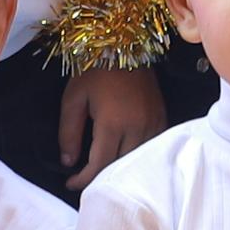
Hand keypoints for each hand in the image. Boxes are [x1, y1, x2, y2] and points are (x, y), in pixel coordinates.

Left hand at [60, 66, 164, 189]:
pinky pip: (151, 147)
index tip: (71, 183)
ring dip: (121, 169)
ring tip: (104, 172)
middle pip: (121, 166)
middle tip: (86, 181)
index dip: (84, 179)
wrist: (124, 46)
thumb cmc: (94, 71)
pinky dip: (137, 156)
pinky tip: (124, 157)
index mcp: (113, 123)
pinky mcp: (161, 118)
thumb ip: (68, 132)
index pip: (100, 164)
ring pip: (138, 159)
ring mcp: (153, 123)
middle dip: (101, 177)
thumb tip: (68, 162)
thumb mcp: (73, 99)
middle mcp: (137, 127)